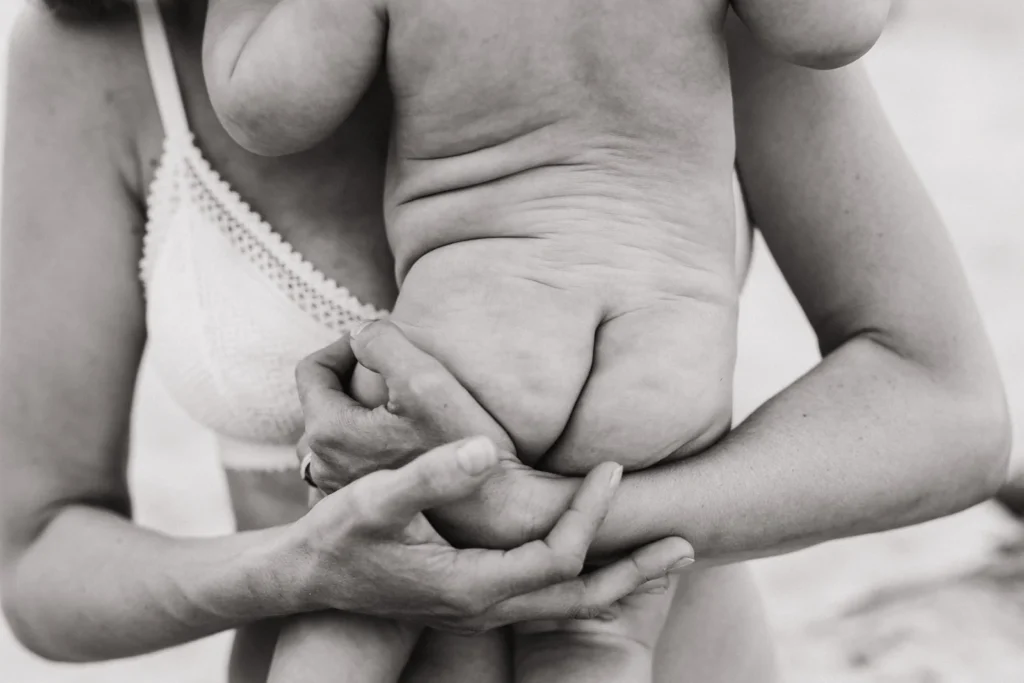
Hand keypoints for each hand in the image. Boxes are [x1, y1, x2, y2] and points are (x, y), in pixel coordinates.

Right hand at [285, 436, 692, 632]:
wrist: (304, 582)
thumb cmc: (336, 539)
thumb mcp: (376, 501)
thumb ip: (433, 473)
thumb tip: (493, 447)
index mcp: (474, 585)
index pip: (557, 556)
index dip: (589, 513)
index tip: (612, 467)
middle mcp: (486, 605)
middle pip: (580, 596)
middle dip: (634, 570)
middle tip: (686, 545)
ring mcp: (481, 609)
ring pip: (566, 604)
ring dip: (616, 579)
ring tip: (659, 558)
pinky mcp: (473, 600)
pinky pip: (546, 598)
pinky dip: (582, 581)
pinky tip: (594, 559)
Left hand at [296, 321, 574, 545]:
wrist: (494, 512)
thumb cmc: (461, 444)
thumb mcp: (424, 378)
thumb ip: (382, 342)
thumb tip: (359, 331)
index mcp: (329, 433)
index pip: (312, 370)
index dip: (343, 346)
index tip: (377, 343)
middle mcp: (324, 469)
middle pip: (322, 405)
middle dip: (349, 381)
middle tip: (388, 372)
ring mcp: (339, 495)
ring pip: (334, 439)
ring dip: (357, 416)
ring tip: (395, 407)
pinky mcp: (364, 512)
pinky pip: (349, 468)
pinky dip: (365, 448)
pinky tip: (398, 445)